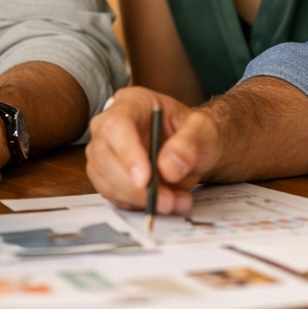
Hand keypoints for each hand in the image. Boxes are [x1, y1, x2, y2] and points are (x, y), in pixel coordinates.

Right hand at [85, 86, 221, 214]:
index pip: (117, 124)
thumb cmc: (194, 133)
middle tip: (166, 200)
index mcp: (132, 103)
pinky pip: (113, 195)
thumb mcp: (204, 131)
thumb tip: (168, 167)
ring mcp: (105, 151)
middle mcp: (110, 125)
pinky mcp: (107, 176)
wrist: (194, 148)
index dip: (127, 152)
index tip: (145, 179)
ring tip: (174, 202)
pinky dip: (139, 205)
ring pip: (105, 179)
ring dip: (139, 199)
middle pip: (103, 155)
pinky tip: (165, 202)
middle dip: (134, 186)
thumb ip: (190, 144)